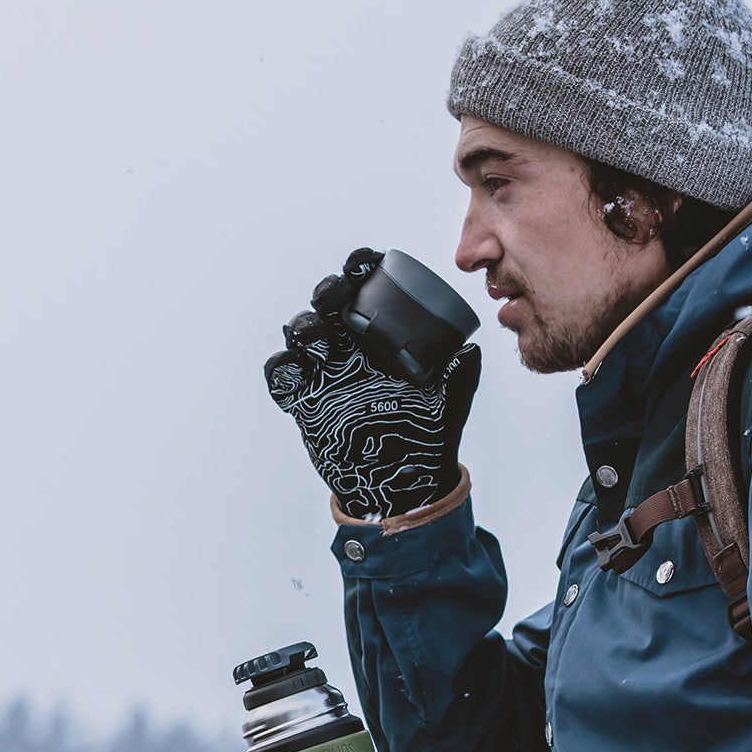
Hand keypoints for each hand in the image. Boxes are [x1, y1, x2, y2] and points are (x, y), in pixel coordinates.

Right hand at [265, 248, 480, 518]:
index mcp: (384, 339)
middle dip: (328, 291)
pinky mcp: (304, 403)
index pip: (368, 292)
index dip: (361, 270)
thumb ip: (458, 376)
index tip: (364, 265)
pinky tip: (293, 370)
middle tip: (335, 295)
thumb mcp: (448, 405)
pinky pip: (282, 378)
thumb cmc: (426, 440)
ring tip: (315, 336)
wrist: (402, 486)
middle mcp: (351, 349)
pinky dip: (281, 369)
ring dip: (303, 327)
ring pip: (302, 336)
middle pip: (329, 306)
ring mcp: (325, 374)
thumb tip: (470, 349)